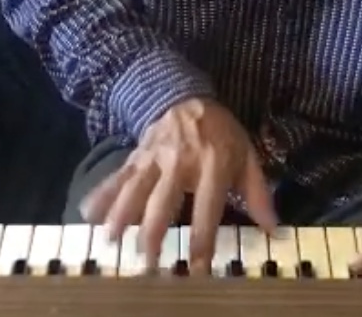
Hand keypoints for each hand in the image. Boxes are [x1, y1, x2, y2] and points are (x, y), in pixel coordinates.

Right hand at [79, 98, 277, 272]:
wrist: (185, 94)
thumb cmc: (220, 132)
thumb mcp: (246, 155)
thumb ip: (258, 193)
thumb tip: (273, 228)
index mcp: (213, 164)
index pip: (207, 206)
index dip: (203, 238)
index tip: (198, 267)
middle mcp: (181, 162)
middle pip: (163, 201)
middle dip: (154, 233)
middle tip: (148, 262)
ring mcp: (154, 158)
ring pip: (135, 189)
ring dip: (122, 216)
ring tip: (112, 241)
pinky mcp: (136, 155)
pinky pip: (117, 176)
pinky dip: (102, 194)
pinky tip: (87, 213)